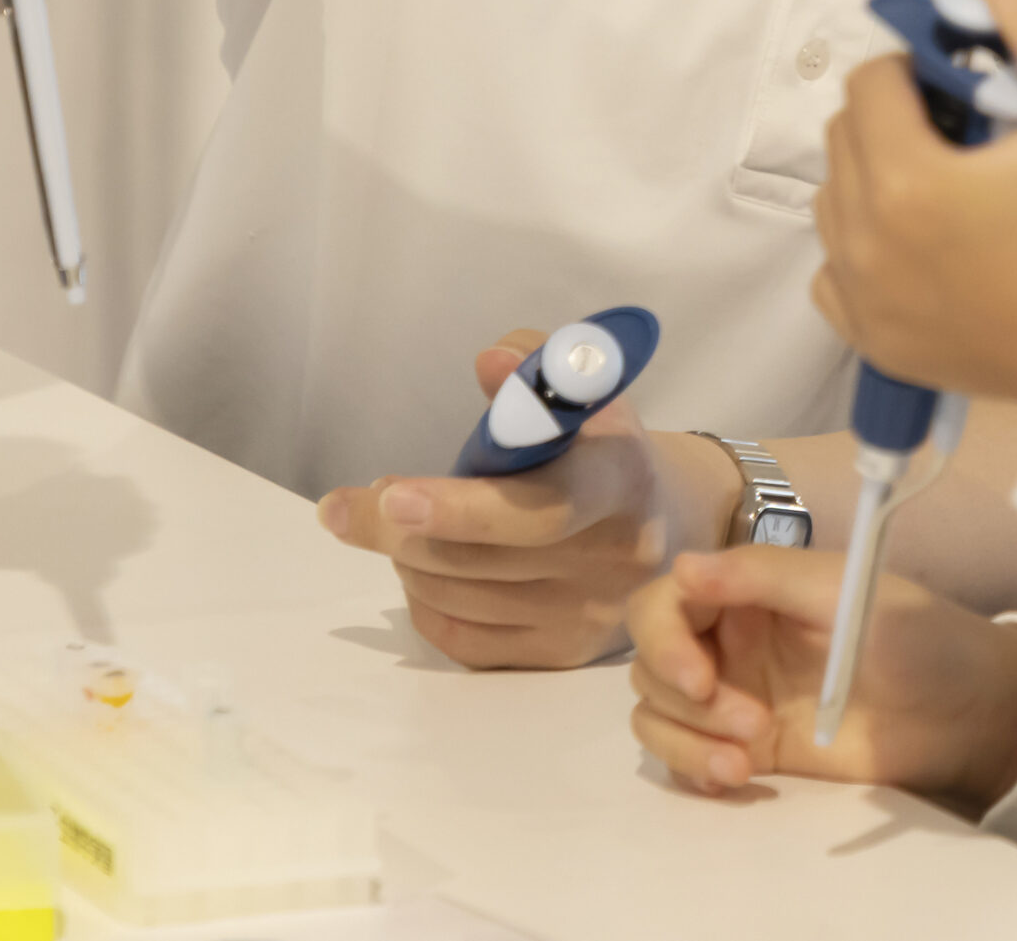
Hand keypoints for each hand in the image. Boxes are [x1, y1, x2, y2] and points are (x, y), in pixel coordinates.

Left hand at [315, 326, 744, 670]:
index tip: (389, 493)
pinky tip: (424, 568)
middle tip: (350, 505)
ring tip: (401, 527)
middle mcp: (615, 557)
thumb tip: (493, 363)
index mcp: (621, 480)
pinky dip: (423, 601)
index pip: (540, 507)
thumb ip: (535, 371)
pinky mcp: (563, 655)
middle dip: (394, 531)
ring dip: (406, 561)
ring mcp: (590, 614)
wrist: (665, 520)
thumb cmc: (600, 445)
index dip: (461, 507)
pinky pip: (461, 639)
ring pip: (457, 598)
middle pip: (477, 560)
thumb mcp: (583, 391)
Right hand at [627, 543, 1016, 814]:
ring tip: (746, 759)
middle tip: (749, 721)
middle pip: (650, 662)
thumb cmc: (917, 637)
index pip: (665, 602)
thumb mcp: (844, 593)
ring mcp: (735, 696)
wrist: (967, 714)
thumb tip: (682, 566)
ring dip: (688, 740)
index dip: (663, 638)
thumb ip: (763, 576)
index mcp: (750, 590)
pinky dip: (694, 769)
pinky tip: (738, 777)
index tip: (699, 677)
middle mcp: (731, 639)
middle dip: (684, 697)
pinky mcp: (747, 748)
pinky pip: (684, 758)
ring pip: (657, 714)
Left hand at [813, 0, 1016, 420]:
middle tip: (968, 133)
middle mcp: (866, 242)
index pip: (871, 83)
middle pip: (845, 136)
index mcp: (909, 183)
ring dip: (876, 175)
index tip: (967, 89)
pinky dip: (864, 246)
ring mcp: (864, 298)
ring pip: (832, 199)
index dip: (918, 70)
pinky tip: (925, 243)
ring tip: (951, 184)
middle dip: (896, 118)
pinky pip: (833, 271)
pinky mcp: (872, 340)